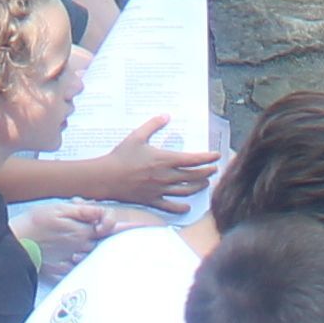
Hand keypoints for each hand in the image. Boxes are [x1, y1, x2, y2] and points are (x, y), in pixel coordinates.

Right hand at [77, 115, 224, 205]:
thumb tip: (166, 115)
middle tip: (214, 169)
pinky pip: (170, 206)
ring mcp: (160, 190)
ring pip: (185, 191)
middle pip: (192, 176)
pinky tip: (187, 207)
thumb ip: (153, 125)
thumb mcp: (137, 135)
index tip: (216, 156)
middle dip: (206, 172)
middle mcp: (165, 176)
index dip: (206, 158)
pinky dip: (181, 207)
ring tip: (205, 183)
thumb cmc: (121, 155)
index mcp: (164, 159)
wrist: (106, 177)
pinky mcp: (152, 200)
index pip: (192, 159)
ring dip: (198, 187)